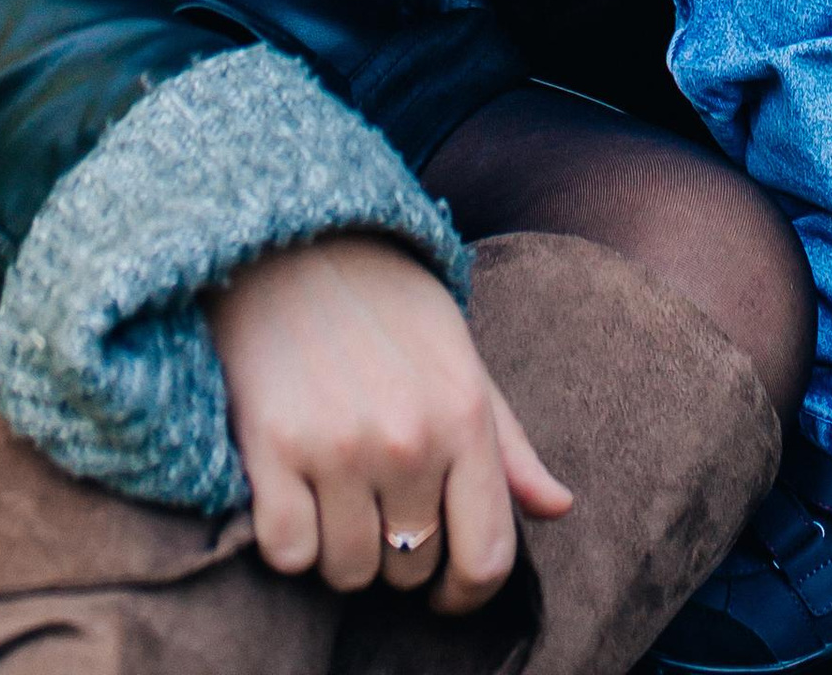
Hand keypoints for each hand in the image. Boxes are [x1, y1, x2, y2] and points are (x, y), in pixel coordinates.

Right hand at [208, 232, 571, 610]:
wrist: (289, 238)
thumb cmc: (383, 303)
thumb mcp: (459, 356)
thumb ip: (508, 442)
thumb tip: (559, 508)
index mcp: (466, 415)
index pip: (487, 558)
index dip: (467, 593)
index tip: (446, 591)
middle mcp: (410, 438)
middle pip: (411, 569)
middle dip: (396, 549)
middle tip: (375, 495)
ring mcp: (339, 445)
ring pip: (348, 570)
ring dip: (339, 546)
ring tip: (332, 485)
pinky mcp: (272, 448)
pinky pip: (289, 553)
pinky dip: (288, 538)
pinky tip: (290, 488)